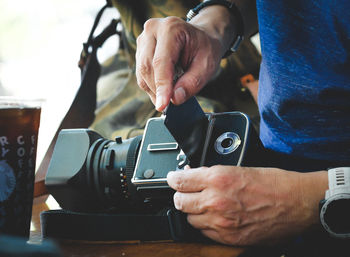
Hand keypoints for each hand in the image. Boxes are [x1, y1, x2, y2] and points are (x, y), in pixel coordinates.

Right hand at [135, 16, 222, 110]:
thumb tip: (175, 99)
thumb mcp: (207, 66)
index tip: (162, 105)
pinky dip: (152, 85)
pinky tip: (164, 87)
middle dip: (158, 90)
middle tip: (170, 104)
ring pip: (142, 72)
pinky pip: (141, 73)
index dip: (161, 86)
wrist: (202, 37)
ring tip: (170, 93)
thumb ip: (192, 83)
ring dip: (154, 88)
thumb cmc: (205, 49)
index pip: (160, 62)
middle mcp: (153, 30)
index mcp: (171, 28)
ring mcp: (144, 38)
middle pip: (147, 67)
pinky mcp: (140, 49)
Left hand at [167, 165, 327, 245]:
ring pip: (190, 219)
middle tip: (186, 192)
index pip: (180, 180)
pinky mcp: (229, 238)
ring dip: (192, 211)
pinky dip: (205, 225)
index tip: (172, 178)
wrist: (298, 203)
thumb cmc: (274, 183)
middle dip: (181, 195)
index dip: (173, 178)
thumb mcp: (239, 168)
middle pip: (180, 202)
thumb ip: (212, 174)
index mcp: (218, 178)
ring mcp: (221, 222)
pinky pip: (204, 233)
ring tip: (203, 205)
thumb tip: (194, 175)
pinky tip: (214, 217)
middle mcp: (216, 201)